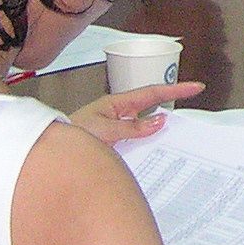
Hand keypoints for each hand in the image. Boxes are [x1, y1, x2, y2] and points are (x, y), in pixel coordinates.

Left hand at [69, 82, 205, 145]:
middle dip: (170, 106)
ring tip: (175, 137)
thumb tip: (158, 121)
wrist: (47, 157)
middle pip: (151, 108)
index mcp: (116, 105)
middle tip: (190, 107)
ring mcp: (115, 130)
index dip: (175, 90)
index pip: (151, 94)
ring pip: (144, 127)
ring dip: (158, 131)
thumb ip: (131, 127)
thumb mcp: (104, 131)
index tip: (196, 87)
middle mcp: (117, 115)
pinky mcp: (113, 146)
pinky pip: (137, 143)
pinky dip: (148, 145)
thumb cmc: (70, 137)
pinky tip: (153, 155)